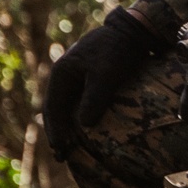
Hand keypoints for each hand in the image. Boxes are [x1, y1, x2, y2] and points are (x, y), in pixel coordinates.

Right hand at [42, 8, 162, 159]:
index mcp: (62, 72)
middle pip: (56, 110)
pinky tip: (84, 131)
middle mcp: (64, 75)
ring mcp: (75, 77)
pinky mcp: (88, 79)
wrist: (133, 31)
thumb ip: (94, 97)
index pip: (53, 108)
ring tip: (70, 150)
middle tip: (62, 156)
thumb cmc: (118, 50)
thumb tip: (84, 124)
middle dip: (58, 133)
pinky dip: (78, 118)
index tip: (60, 149)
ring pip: (66, 107)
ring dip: (67, 127)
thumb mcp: (106, 73)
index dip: (56, 130)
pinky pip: (78, 103)